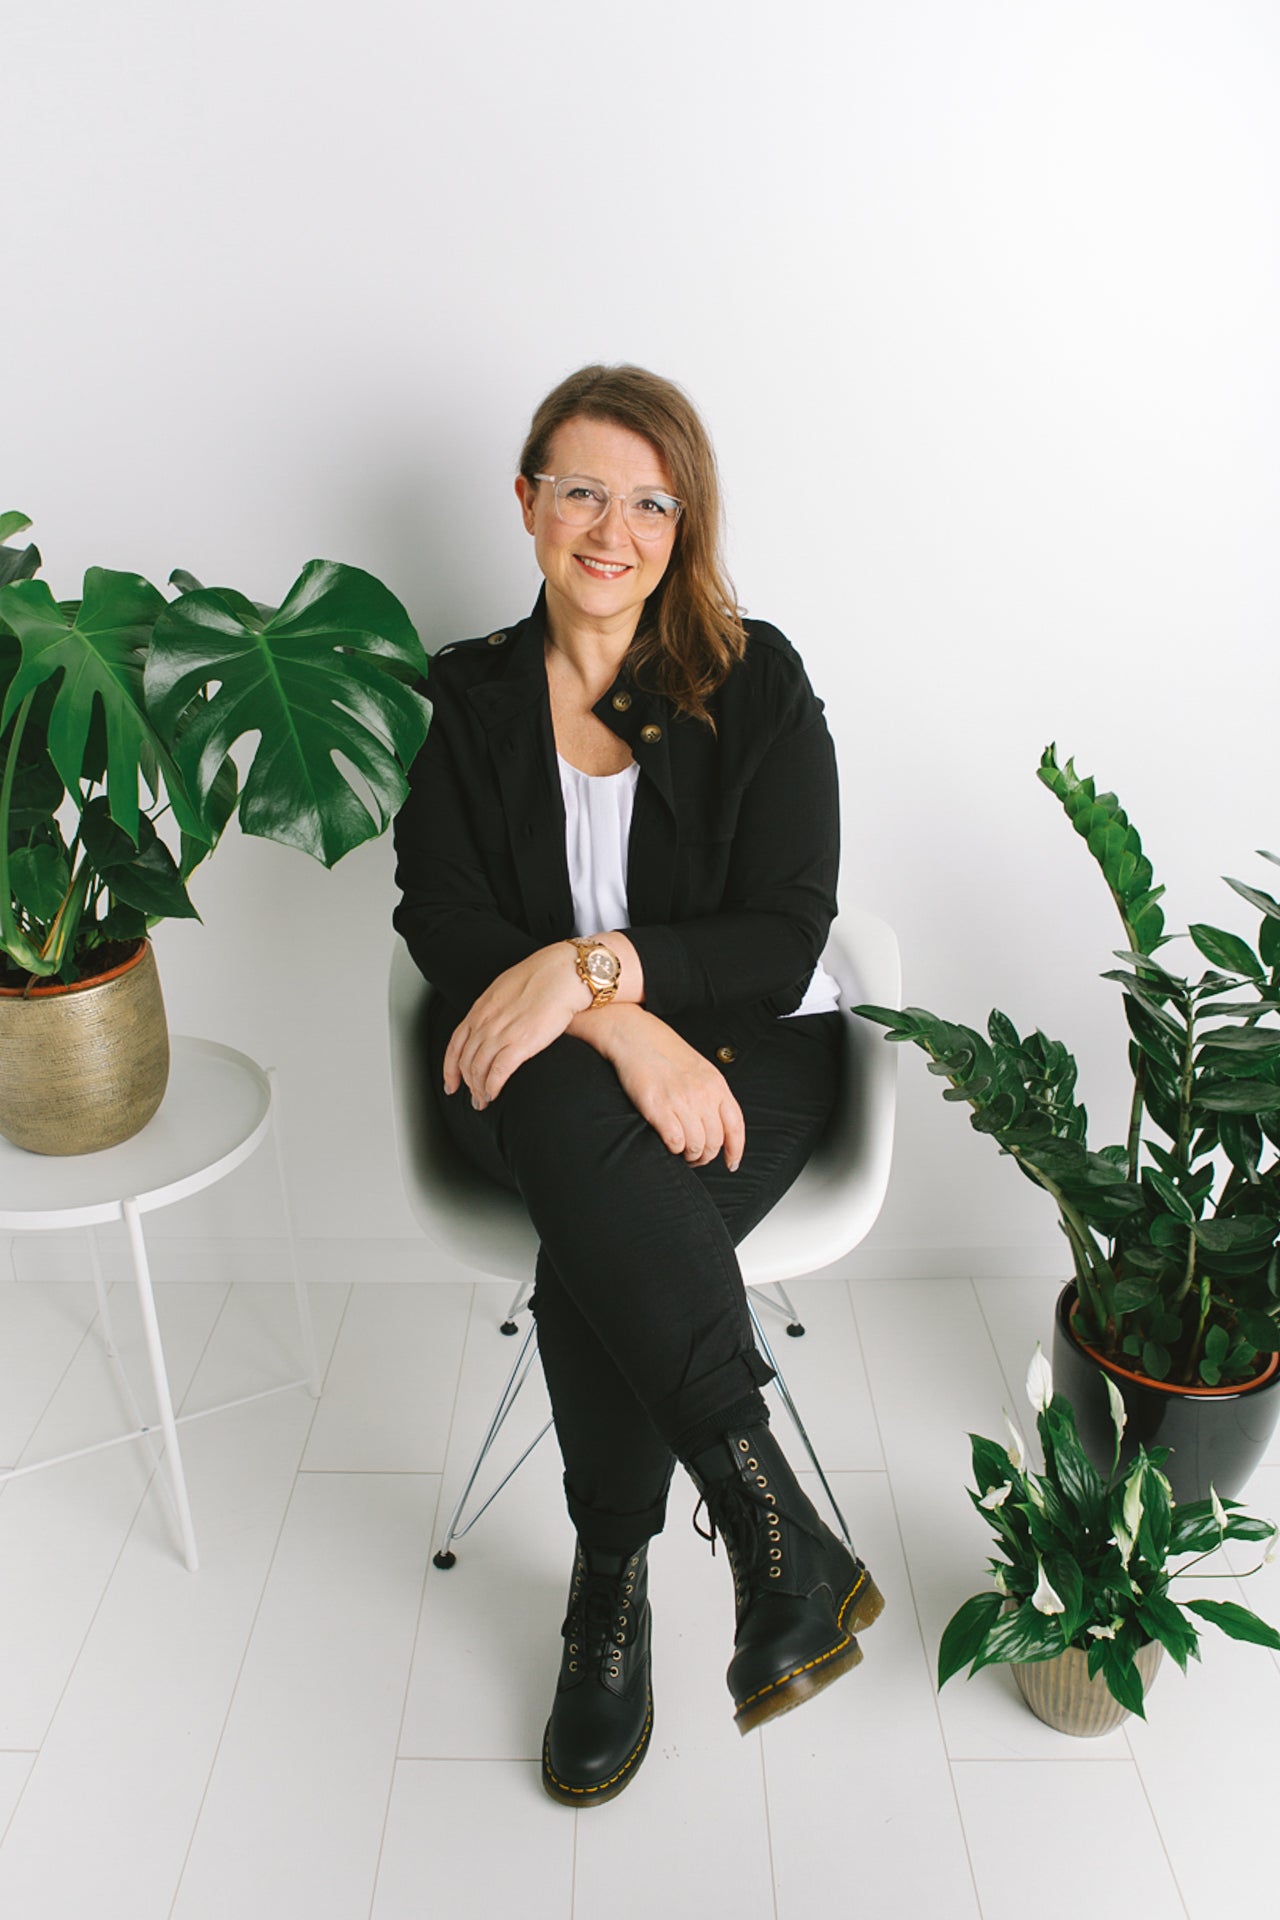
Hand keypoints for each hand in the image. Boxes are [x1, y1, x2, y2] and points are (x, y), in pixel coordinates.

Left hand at [444, 945, 587, 1105]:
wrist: (563, 974)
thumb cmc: (542, 977)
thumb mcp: (506, 988)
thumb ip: (495, 1008)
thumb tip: (494, 1021)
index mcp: (480, 1009)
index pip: (455, 1045)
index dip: (450, 1069)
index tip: (451, 1084)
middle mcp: (485, 1023)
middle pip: (466, 1061)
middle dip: (467, 1084)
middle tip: (474, 1098)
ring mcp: (501, 1034)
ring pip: (479, 1070)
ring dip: (479, 1090)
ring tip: (484, 1101)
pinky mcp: (520, 1044)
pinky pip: (498, 1073)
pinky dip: (493, 1087)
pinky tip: (495, 1093)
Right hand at [575, 1005, 744, 1170]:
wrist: (634, 1036)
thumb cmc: (662, 1051)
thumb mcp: (698, 1069)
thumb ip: (710, 1093)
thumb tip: (716, 1124)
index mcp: (716, 1084)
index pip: (735, 1126)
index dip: (735, 1150)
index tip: (731, 1164)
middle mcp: (703, 1094)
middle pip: (715, 1141)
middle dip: (705, 1156)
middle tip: (694, 1157)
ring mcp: (682, 1101)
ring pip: (696, 1146)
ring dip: (688, 1155)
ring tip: (680, 1152)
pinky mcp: (659, 1108)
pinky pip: (675, 1143)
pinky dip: (673, 1149)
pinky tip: (667, 1142)